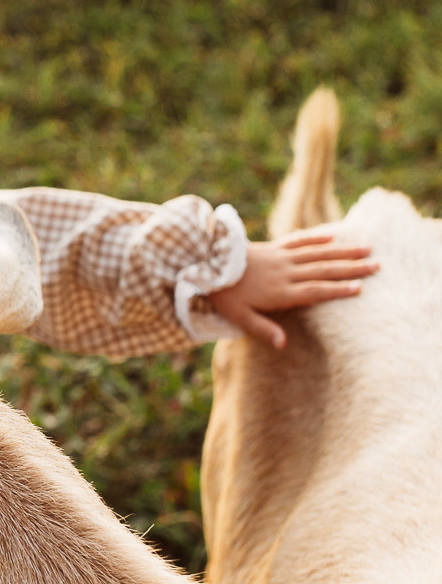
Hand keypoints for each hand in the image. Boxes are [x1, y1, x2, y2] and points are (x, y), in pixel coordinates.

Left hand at [206, 228, 377, 350]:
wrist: (207, 264)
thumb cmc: (224, 295)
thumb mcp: (239, 318)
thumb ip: (263, 330)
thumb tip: (284, 345)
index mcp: (280, 292)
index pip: (315, 291)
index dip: (337, 289)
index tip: (360, 288)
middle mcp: (286, 272)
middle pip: (324, 270)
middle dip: (351, 268)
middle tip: (376, 266)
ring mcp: (281, 257)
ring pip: (318, 253)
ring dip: (342, 251)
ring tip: (366, 248)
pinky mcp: (274, 247)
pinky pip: (299, 241)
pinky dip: (317, 239)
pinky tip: (333, 238)